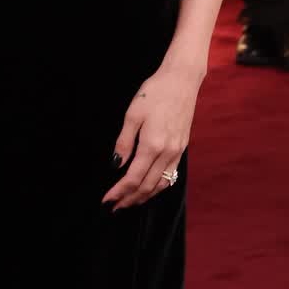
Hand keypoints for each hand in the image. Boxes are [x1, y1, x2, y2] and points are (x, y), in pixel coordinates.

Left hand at [103, 63, 200, 210]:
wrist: (181, 80)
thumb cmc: (155, 93)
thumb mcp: (132, 114)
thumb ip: (124, 142)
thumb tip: (116, 164)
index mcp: (152, 145)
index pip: (133, 178)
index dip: (119, 192)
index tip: (107, 200)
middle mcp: (167, 153)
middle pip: (147, 187)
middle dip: (129, 200)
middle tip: (114, 208)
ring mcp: (177, 152)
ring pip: (161, 185)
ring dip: (143, 197)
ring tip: (128, 203)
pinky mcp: (182, 148)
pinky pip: (170, 176)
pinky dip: (158, 188)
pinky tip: (149, 189)